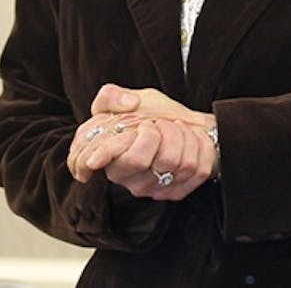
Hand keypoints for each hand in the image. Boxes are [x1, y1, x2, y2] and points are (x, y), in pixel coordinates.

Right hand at [68, 84, 216, 200]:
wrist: (186, 123)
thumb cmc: (152, 113)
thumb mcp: (128, 97)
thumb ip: (112, 96)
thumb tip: (128, 103)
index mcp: (106, 155)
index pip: (90, 162)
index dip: (104, 151)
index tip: (122, 134)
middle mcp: (125, 177)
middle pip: (138, 159)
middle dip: (157, 131)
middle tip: (161, 123)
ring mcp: (150, 188)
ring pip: (172, 162)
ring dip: (182, 134)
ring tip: (177, 128)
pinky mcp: (176, 192)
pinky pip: (195, 169)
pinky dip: (200, 145)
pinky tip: (192, 139)